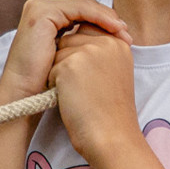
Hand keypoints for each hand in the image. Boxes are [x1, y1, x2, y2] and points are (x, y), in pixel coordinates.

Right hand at [0, 0, 131, 104]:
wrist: (25, 97)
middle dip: (108, 20)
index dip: (105, 22)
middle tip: (127, 35)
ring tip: (123, 32)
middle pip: (83, 7)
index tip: (125, 38)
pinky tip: (114, 29)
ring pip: (83, 6)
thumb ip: (82, 43)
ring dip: (107, 18)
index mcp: (45, 17)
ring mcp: (39, 8)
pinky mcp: (42, 13)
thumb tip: (114, 38)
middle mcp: (40, 9)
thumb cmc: (46, 85)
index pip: (82, 13)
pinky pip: (78, 9)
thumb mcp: (69, 58)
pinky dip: (99, 17)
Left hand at [50, 23, 138, 161]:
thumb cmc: (109, 112)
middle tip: (84, 90)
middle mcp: (106, 42)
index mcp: (118, 44)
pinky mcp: (70, 64)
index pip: (87, 31)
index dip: (78, 54)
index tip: (85, 77)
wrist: (112, 137)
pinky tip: (71, 100)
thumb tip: (72, 41)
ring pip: (57, 53)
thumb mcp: (113, 74)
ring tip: (79, 95)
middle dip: (68, 63)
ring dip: (60, 74)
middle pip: (69, 41)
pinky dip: (55, 86)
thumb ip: (98, 53)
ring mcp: (88, 51)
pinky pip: (51, 68)